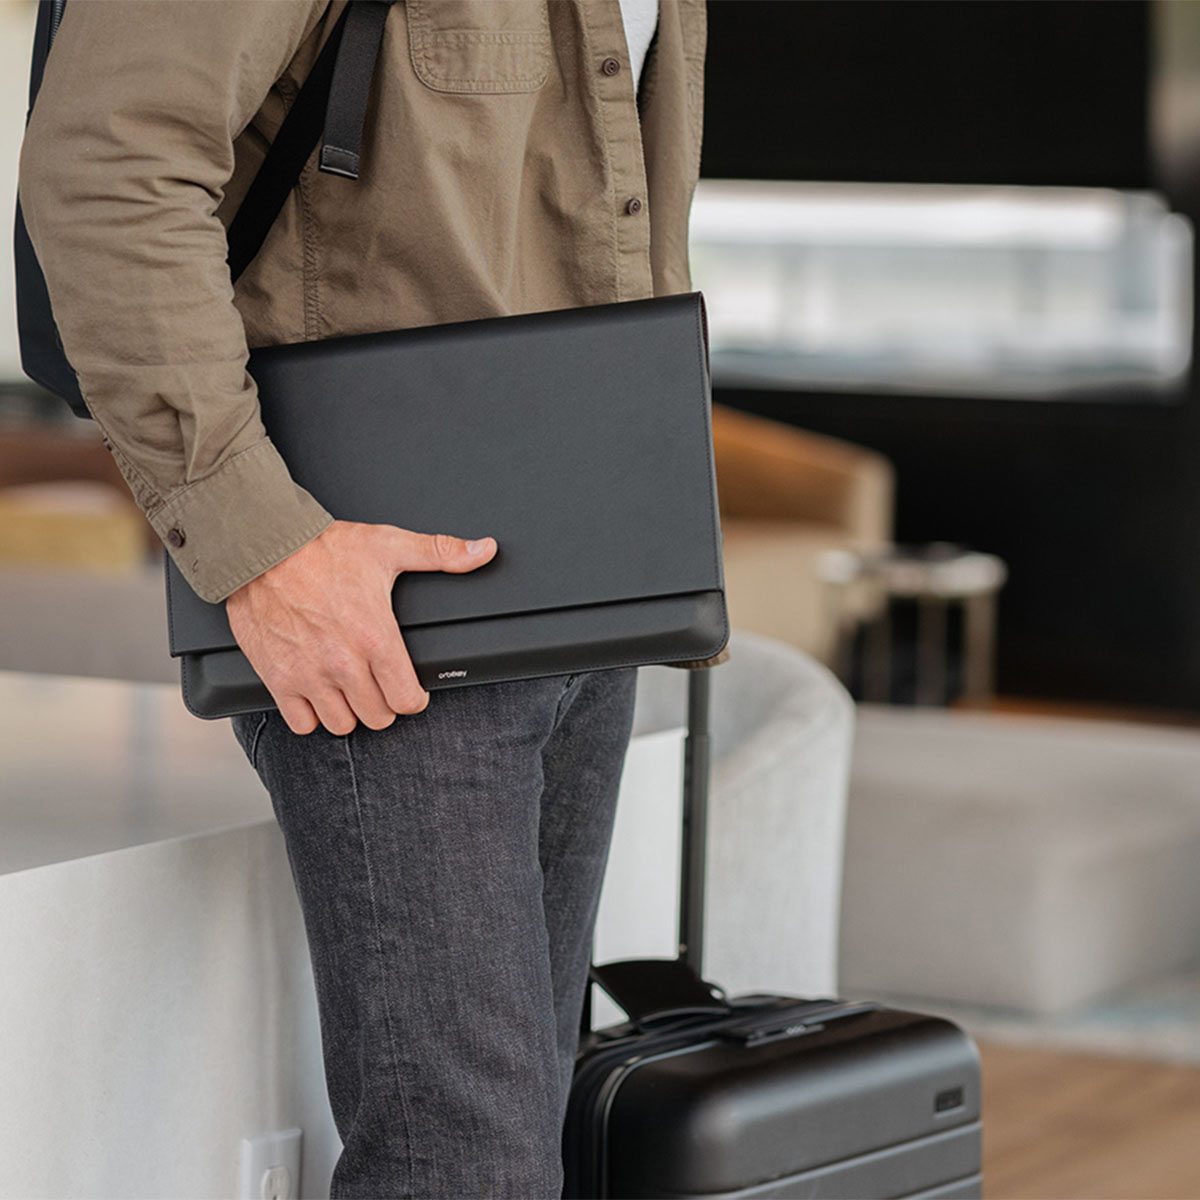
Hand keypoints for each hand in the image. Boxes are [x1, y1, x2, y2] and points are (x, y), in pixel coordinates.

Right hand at [226, 519, 496, 734]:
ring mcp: (309, 675)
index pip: (408, 700)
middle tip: (380, 686)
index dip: (414, 698)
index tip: (411, 690)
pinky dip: (311, 715)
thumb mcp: (389, 545)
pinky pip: (302, 723)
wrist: (262, 547)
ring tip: (351, 691)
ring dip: (350, 712)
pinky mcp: (278, 678)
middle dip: (384, 704)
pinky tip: (318, 696)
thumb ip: (441, 552)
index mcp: (376, 637)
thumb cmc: (322, 548)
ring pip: (342, 725)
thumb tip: (483, 551)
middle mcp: (344, 663)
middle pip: (378, 717)